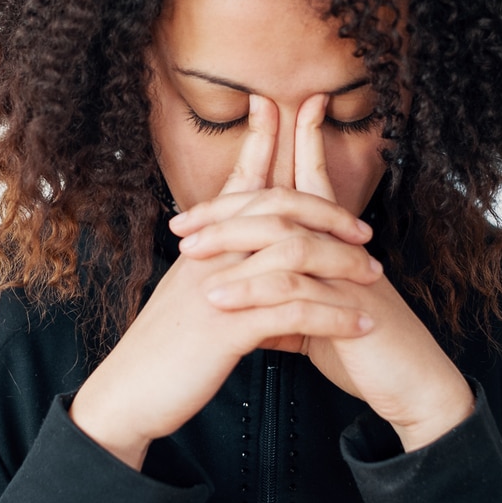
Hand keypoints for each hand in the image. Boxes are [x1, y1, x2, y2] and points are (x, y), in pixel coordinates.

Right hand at [69, 96, 382, 468]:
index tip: (275, 108)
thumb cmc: (161, 353)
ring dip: (341, 266)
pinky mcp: (226, 328)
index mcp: (199, 247)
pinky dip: (333, 315)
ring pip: (291, 257)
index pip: (234, 186)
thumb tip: (250, 271)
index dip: (256, 145)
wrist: (126, 394)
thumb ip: (219, 276)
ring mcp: (217, 288)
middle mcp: (207, 257)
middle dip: (325, 211)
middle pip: (274, 211)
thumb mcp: (188, 302)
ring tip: (374, 277)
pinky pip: (294, 312)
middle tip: (365, 227)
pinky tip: (360, 324)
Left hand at [174, 94, 473, 451]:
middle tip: (180, 221)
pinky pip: (294, 288)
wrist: (412, 387)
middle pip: (285, 204)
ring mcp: (350, 272)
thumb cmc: (364, 351)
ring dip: (232, 243)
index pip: (311, 181)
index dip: (297, 140)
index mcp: (335, 244)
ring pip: (285, 239)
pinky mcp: (352, 305)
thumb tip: (243, 297)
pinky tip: (217, 298)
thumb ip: (280, 301)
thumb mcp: (313, 320)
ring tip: (189, 255)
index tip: (264, 107)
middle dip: (230, 206)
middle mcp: (344, 247)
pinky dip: (251, 290)